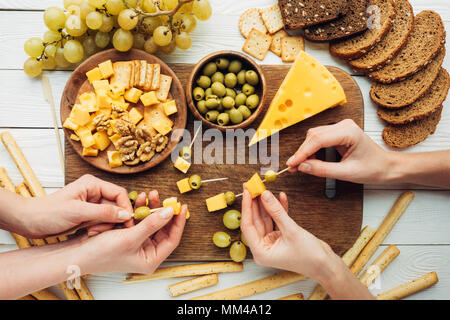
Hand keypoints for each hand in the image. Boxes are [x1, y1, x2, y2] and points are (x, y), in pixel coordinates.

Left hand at [18, 174, 132, 237]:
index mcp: (93, 184)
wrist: (29, 222)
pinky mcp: (89, 215)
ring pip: (111, 216)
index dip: (125, 208)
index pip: (119, 193)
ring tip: (91, 232)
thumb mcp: (77, 212)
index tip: (128, 222)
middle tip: (104, 230)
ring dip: (105, 226)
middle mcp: (94, 192)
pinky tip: (89, 233)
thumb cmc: (48, 213)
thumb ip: (104, 213)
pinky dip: (99, 229)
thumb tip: (126, 215)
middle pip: (117, 206)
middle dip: (113, 220)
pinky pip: (103, 222)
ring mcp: (92, 204)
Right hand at [75, 190, 185, 274]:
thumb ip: (152, 224)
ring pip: (151, 223)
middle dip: (162, 212)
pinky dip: (140, 210)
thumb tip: (170, 212)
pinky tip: (139, 200)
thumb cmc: (101, 253)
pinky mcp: (127, 236)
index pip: (172, 239)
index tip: (181, 207)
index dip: (178, 222)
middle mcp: (145, 253)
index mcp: (150, 260)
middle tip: (165, 197)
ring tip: (149, 194)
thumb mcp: (131, 237)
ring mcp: (137, 244)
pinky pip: (139, 221)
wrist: (76, 253)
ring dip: (150, 208)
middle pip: (162, 229)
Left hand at [241, 188, 336, 278]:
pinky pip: (276, 220)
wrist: (327, 265)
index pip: (248, 225)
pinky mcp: (281, 237)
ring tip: (264, 188)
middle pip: (256, 221)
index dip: (247, 207)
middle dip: (255, 203)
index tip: (247, 191)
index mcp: (261, 252)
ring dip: (267, 204)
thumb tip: (264, 195)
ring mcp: (272, 242)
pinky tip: (280, 197)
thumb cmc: (309, 256)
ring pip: (266, 219)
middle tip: (252, 186)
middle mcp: (264, 247)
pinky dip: (278, 209)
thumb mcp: (291, 230)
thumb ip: (276, 211)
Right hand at [286, 119, 390, 183]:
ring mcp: (341, 127)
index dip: (302, 152)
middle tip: (293, 167)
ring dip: (306, 151)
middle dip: (302, 152)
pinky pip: (319, 138)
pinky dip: (312, 150)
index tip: (292, 163)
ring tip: (301, 165)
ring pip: (314, 136)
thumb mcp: (346, 173)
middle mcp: (344, 126)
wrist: (386, 167)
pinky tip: (311, 160)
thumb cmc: (373, 168)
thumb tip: (303, 166)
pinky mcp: (338, 132)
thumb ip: (322, 170)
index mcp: (348, 132)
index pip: (318, 140)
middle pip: (313, 136)